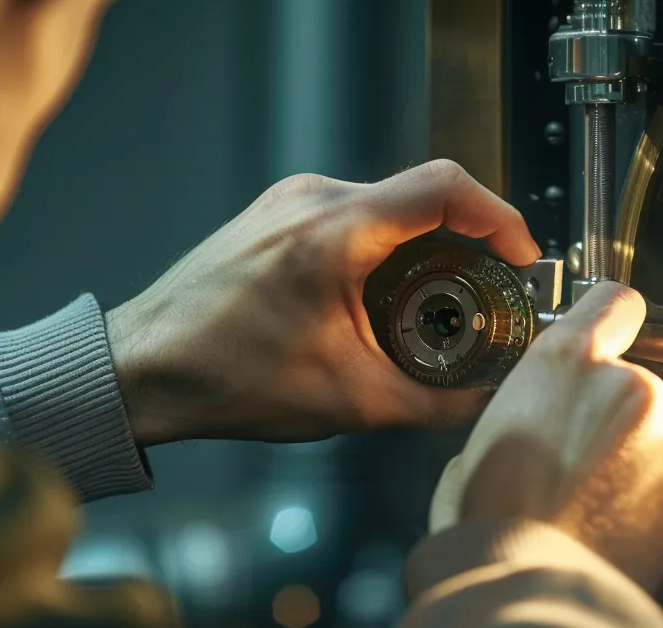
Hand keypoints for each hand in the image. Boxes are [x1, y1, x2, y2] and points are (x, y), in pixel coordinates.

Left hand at [105, 160, 539, 444]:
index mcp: (334, 233)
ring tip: (439, 300)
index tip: (521, 259)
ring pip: (388, 202)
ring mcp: (289, 200)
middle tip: (490, 291)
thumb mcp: (351, 401)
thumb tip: (492, 402)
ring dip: (424, 244)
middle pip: (422, 193)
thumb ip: (436, 404)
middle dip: (469, 240)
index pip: (445, 187)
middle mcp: (312, 200)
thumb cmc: (226, 379)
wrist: (140, 371)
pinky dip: (385, 246)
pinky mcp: (275, 213)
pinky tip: (384, 297)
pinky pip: (353, 212)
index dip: (500, 218)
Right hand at [428, 282, 662, 592]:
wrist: (523, 592)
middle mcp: (628, 392)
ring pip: (656, 449)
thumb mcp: (480, 438)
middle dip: (611, 423)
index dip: (611, 321)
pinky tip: (611, 537)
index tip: (610, 333)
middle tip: (570, 466)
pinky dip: (652, 518)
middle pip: (633, 391)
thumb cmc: (487, 522)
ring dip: (631, 473)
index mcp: (567, 363)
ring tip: (585, 512)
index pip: (614, 303)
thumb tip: (533, 420)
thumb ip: (524, 407)